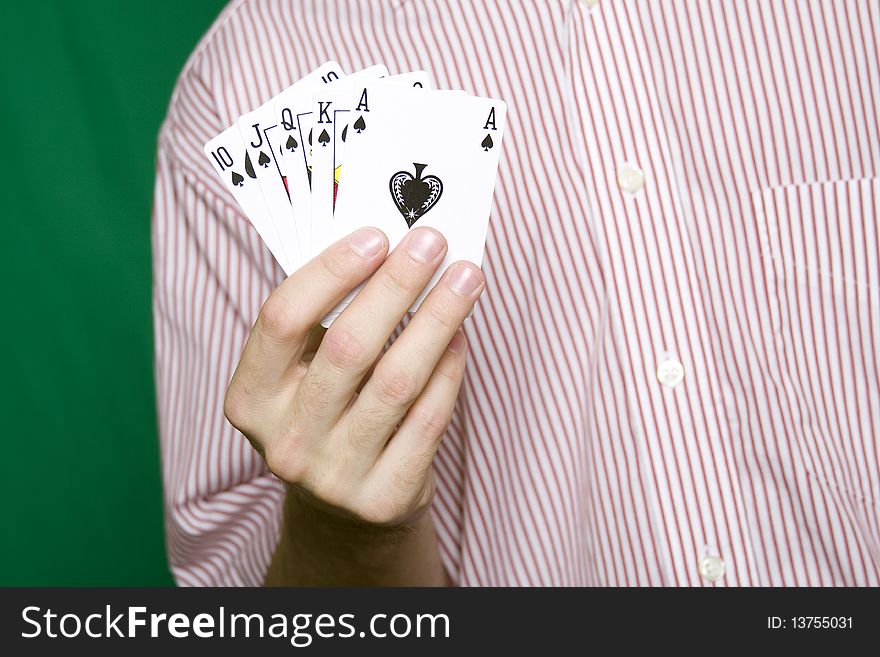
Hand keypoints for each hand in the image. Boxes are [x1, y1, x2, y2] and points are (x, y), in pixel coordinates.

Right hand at [224, 226, 484, 527]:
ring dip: (437, 319)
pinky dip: (449, 370)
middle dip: (396, 285)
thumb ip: (326, 319)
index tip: (376, 235)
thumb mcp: (302, 374)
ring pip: (396, 382)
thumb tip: (385, 248)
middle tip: (432, 243)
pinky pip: (427, 420)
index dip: (330, 272)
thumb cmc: (325, 414)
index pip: (282, 320)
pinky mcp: (383, 497)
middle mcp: (286, 441)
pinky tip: (461, 334)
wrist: (338, 509)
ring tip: (465, 277)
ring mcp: (334, 475)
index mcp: (250, 399)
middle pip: (347, 347)